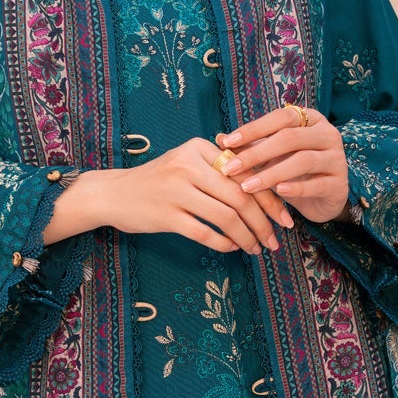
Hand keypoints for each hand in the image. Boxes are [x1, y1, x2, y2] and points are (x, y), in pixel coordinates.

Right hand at [82, 136, 299, 253]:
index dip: (271, 198)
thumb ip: (219, 169)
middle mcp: (189, 166)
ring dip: (247, 237)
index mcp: (199, 148)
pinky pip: (205, 233)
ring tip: (256, 248)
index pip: (246, 174)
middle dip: (264, 222)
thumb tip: (265, 187)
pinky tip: (232, 248)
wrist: (113, 193)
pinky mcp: (166, 216)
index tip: (284, 218)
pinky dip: (224, 243)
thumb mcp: (187, 163)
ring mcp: (176, 191)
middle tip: (275, 240)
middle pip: (240, 197)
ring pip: (226, 217)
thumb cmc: (157, 180)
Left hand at [215, 103, 349, 224]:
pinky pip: (316, 184)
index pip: (281, 117)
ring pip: (302, 160)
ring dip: (271, 173)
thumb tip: (218, 138)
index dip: (254, 128)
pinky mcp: (339, 184)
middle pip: (290, 137)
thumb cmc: (294, 171)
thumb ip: (251, 145)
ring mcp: (336, 158)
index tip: (227, 142)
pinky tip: (277, 192)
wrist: (324, 198)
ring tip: (247, 186)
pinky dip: (296, 188)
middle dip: (256, 153)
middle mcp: (327, 134)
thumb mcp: (272, 155)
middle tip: (230, 168)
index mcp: (310, 119)